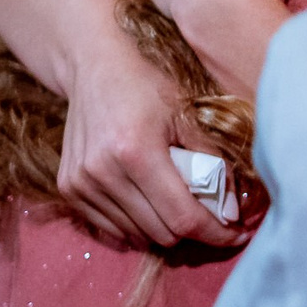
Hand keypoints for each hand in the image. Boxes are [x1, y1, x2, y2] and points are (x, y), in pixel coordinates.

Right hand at [57, 36, 243, 248]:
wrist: (93, 70)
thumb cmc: (147, 88)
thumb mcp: (187, 116)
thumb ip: (211, 162)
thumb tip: (233, 209)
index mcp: (137, 153)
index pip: (182, 217)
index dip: (215, 233)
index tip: (237, 235)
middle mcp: (104, 173)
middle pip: (160, 232)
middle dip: (195, 231)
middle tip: (216, 219)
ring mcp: (82, 183)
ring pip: (136, 234)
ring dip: (165, 229)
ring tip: (185, 209)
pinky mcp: (69, 189)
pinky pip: (111, 228)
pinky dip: (138, 225)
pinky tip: (155, 207)